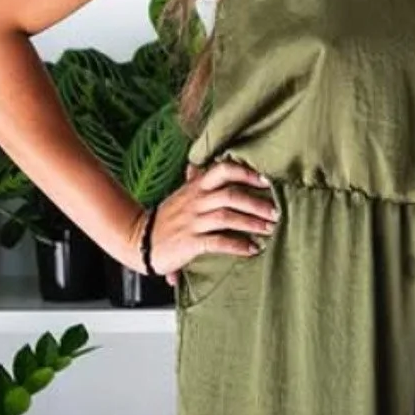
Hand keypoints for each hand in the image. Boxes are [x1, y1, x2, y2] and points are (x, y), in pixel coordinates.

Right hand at [145, 160, 276, 282]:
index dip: (246, 172)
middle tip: (276, 211)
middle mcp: (195, 201)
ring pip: (227, 217)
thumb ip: (196, 181)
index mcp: (196, 187)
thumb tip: (201, 165)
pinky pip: (217, 242)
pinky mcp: (189, 242)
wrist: (137, 241)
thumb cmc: (165, 219)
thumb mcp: (182, 195)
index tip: (267, 179)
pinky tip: (252, 249)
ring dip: (252, 223)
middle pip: (230, 195)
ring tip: (269, 229)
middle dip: (257, 202)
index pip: (222, 170)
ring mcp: (192, 222)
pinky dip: (237, 245)